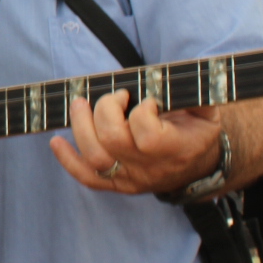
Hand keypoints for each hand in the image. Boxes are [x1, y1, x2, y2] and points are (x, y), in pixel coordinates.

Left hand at [50, 90, 223, 194]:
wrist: (198, 166)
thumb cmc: (197, 130)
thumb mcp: (206, 111)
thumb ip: (194, 94)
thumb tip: (170, 78)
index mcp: (176, 150)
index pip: (148, 136)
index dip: (142, 112)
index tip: (147, 100)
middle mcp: (151, 168)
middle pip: (113, 141)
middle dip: (106, 110)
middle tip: (115, 96)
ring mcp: (132, 178)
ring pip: (95, 157)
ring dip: (80, 126)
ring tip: (81, 104)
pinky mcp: (117, 184)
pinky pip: (88, 178)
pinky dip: (68, 160)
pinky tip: (56, 141)